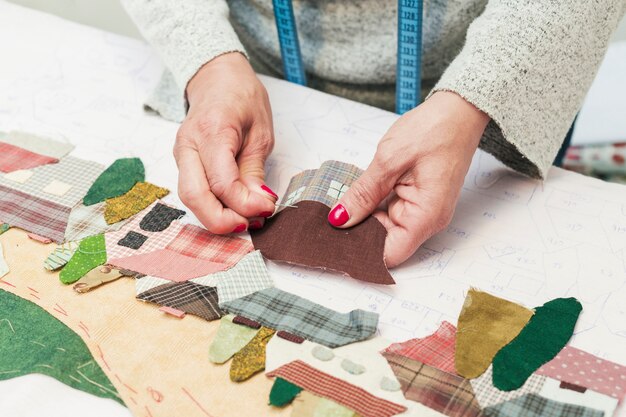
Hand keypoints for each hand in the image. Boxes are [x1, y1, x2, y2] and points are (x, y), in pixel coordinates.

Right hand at [174, 52, 277, 232]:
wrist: (216, 78)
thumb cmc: (242, 97)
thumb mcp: (261, 132)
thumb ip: (255, 170)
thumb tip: (259, 204)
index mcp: (212, 132)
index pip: (222, 183)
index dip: (244, 204)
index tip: (268, 208)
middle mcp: (188, 145)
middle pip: (194, 197)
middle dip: (222, 220)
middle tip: (251, 225)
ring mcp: (181, 155)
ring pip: (189, 199)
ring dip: (215, 216)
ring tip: (245, 218)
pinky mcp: (183, 162)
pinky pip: (192, 191)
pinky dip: (211, 206)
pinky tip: (233, 208)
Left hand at [327, 91, 488, 266]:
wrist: (458, 111)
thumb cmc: (434, 130)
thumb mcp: (389, 160)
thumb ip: (363, 193)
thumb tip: (339, 219)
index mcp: (426, 216)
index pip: (389, 254)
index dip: (360, 251)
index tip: (333, 241)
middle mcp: (427, 221)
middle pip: (385, 242)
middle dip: (357, 232)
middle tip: (326, 218)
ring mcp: (423, 211)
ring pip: (384, 227)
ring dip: (363, 217)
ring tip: (337, 204)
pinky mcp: (417, 200)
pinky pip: (390, 212)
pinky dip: (373, 205)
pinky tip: (355, 196)